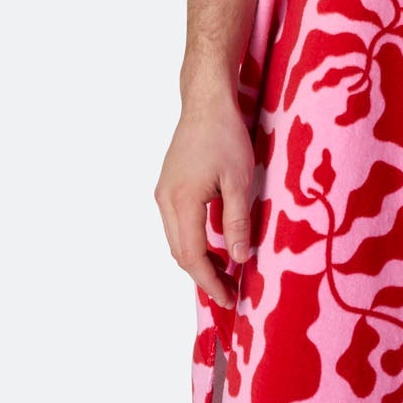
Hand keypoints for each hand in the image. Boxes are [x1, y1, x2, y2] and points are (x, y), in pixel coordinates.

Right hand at [154, 86, 255, 309]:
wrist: (206, 103)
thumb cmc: (225, 136)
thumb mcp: (239, 180)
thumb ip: (237, 222)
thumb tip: (239, 259)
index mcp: (181, 201)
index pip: (193, 256)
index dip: (210, 282)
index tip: (229, 299)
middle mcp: (165, 201)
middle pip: (180, 253)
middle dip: (204, 277)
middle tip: (231, 292)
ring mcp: (163, 194)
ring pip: (177, 241)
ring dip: (199, 261)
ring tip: (226, 273)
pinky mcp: (167, 188)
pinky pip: (177, 226)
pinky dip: (193, 242)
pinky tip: (214, 246)